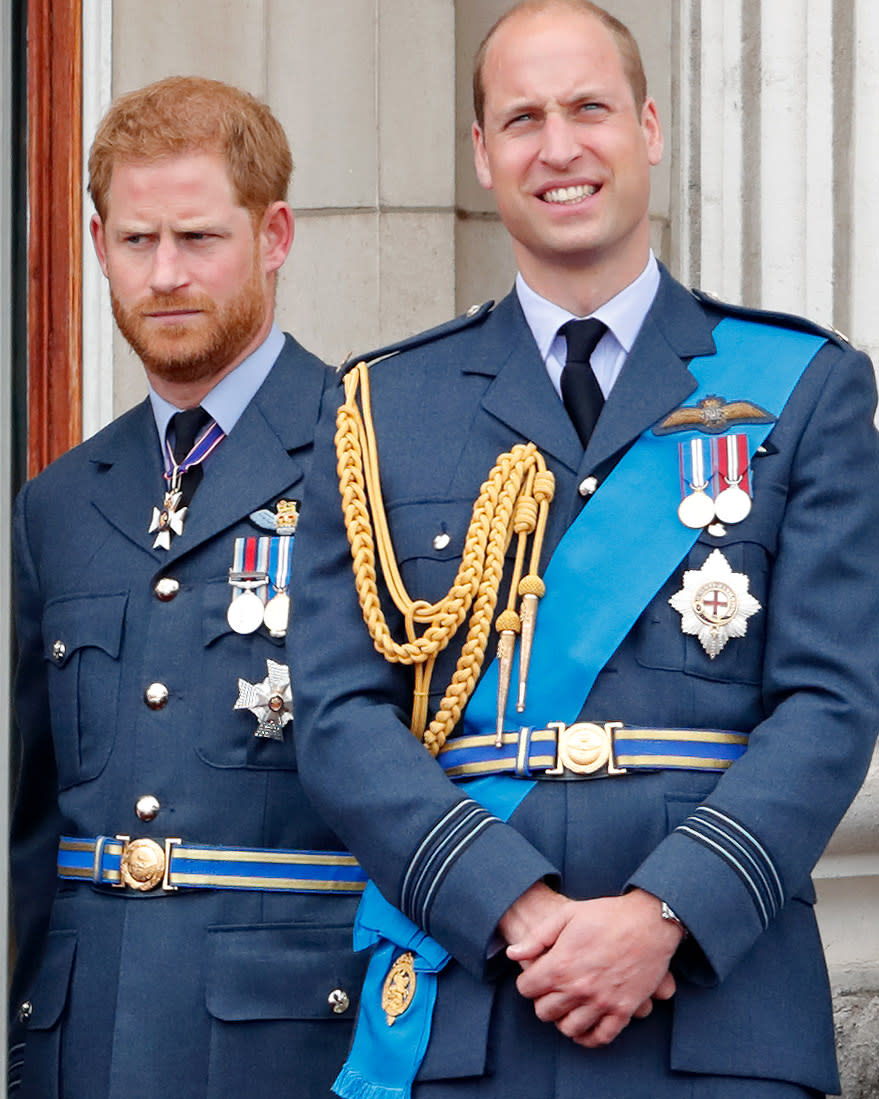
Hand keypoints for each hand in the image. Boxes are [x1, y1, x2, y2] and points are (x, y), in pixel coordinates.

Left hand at [504, 888, 682, 1047]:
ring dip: (563, 1019)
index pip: (527, 989)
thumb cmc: (606, 914)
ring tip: (567, 1005)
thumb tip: (513, 954)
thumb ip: (537, 938)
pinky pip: (600, 1037)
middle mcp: (578, 988)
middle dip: (543, 1000)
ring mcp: (602, 1002)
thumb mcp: (566, 914)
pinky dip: (588, 1037)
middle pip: (544, 1012)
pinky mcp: (624, 1010)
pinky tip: (585, 1025)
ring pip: (569, 1029)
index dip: (528, 981)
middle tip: (552, 989)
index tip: (537, 974)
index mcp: (561, 964)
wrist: (649, 921)